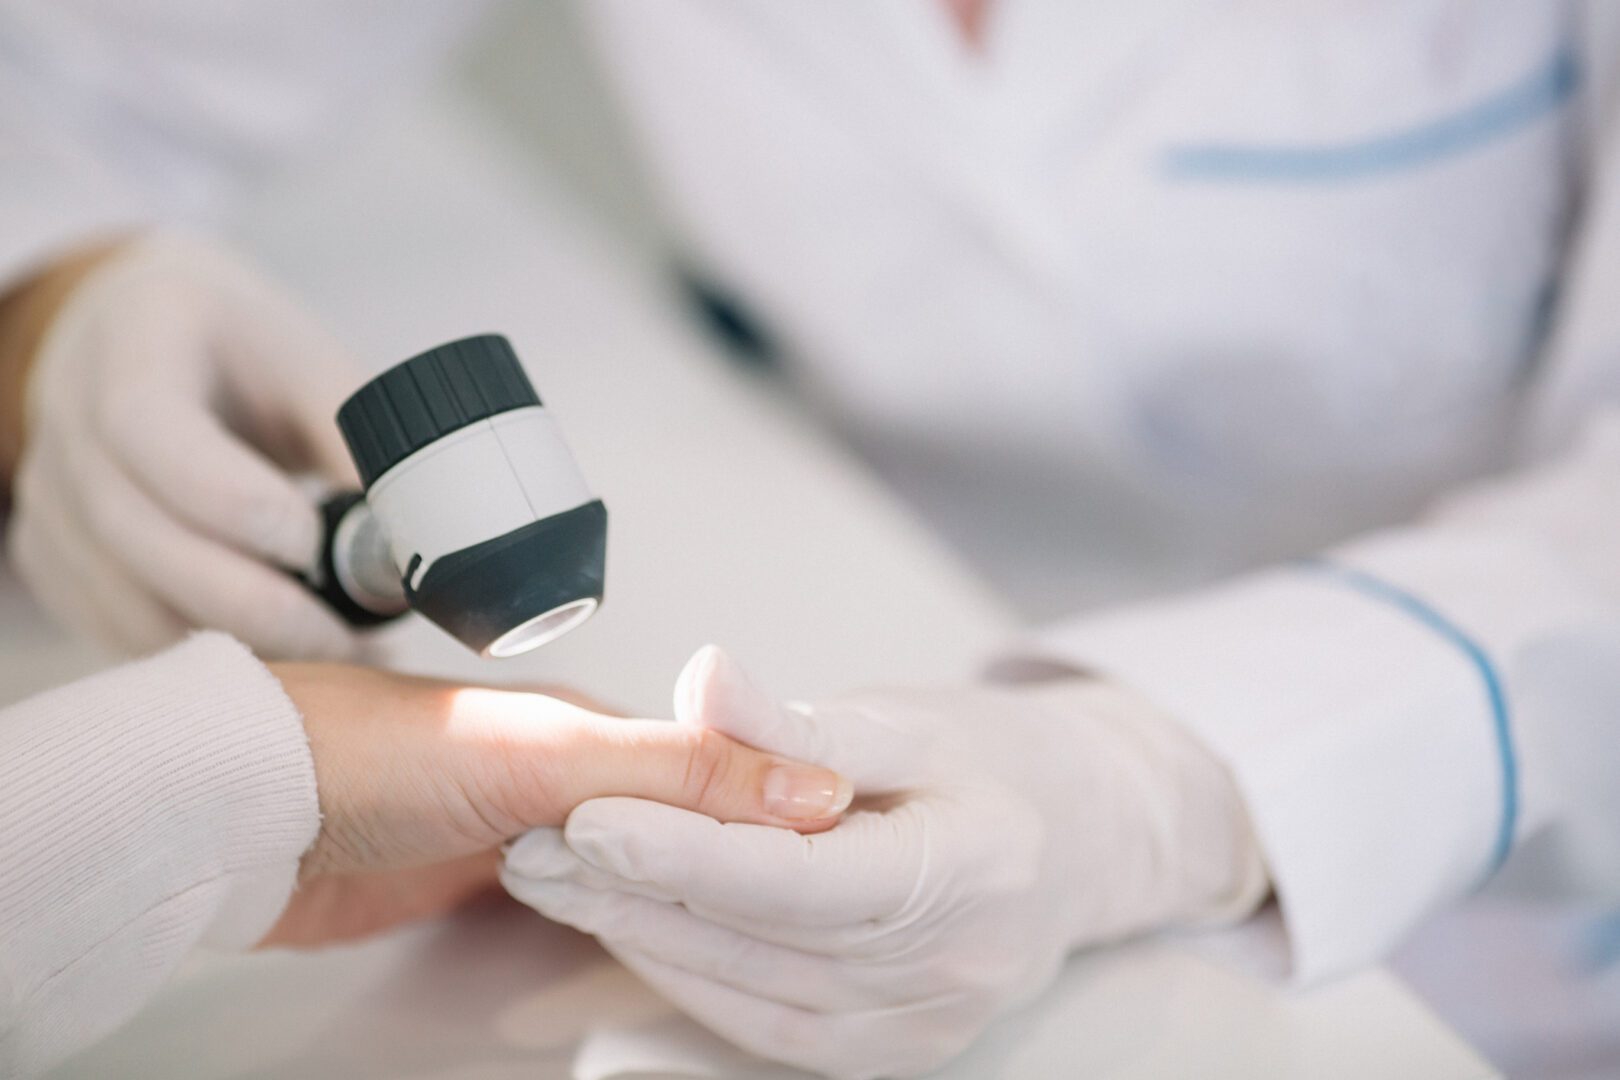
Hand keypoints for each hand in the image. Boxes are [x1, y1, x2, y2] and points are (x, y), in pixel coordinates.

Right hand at [5, 231, 362, 658]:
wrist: (146, 339)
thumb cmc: (245, 353)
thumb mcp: (308, 365)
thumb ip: (357, 440)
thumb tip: (426, 535)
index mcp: (136, 339)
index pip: (148, 426)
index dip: (232, 500)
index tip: (316, 545)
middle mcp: (67, 416)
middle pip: (136, 533)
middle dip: (253, 603)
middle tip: (346, 640)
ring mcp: (49, 494)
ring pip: (126, 599)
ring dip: (234, 643)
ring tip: (330, 656)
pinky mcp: (53, 558)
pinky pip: (120, 629)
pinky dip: (203, 658)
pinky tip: (279, 656)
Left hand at [261, 662, 853, 947]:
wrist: (246, 811)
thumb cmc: (374, 754)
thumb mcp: (549, 756)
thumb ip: (678, 771)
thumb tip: (809, 784)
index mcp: (601, 726)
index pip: (725, 776)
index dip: (786, 814)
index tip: (848, 854)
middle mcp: (576, 773)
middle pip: (687, 828)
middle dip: (745, 863)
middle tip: (812, 912)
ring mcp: (531, 829)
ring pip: (640, 872)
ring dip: (686, 898)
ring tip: (753, 934)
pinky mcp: (486, 882)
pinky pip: (582, 905)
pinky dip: (622, 923)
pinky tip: (649, 941)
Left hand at [502, 647, 1267, 1078]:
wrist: (1084, 842)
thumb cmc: (996, 764)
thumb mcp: (909, 718)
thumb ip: (797, 721)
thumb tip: (702, 676)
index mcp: (968, 869)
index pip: (801, 875)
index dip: (686, 851)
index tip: (586, 819)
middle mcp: (951, 970)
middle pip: (760, 939)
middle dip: (633, 891)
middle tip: (532, 843)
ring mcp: (923, 1027)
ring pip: (748, 990)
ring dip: (641, 934)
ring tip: (555, 879)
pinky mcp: (894, 1054)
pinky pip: (768, 1027)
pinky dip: (692, 977)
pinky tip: (632, 929)